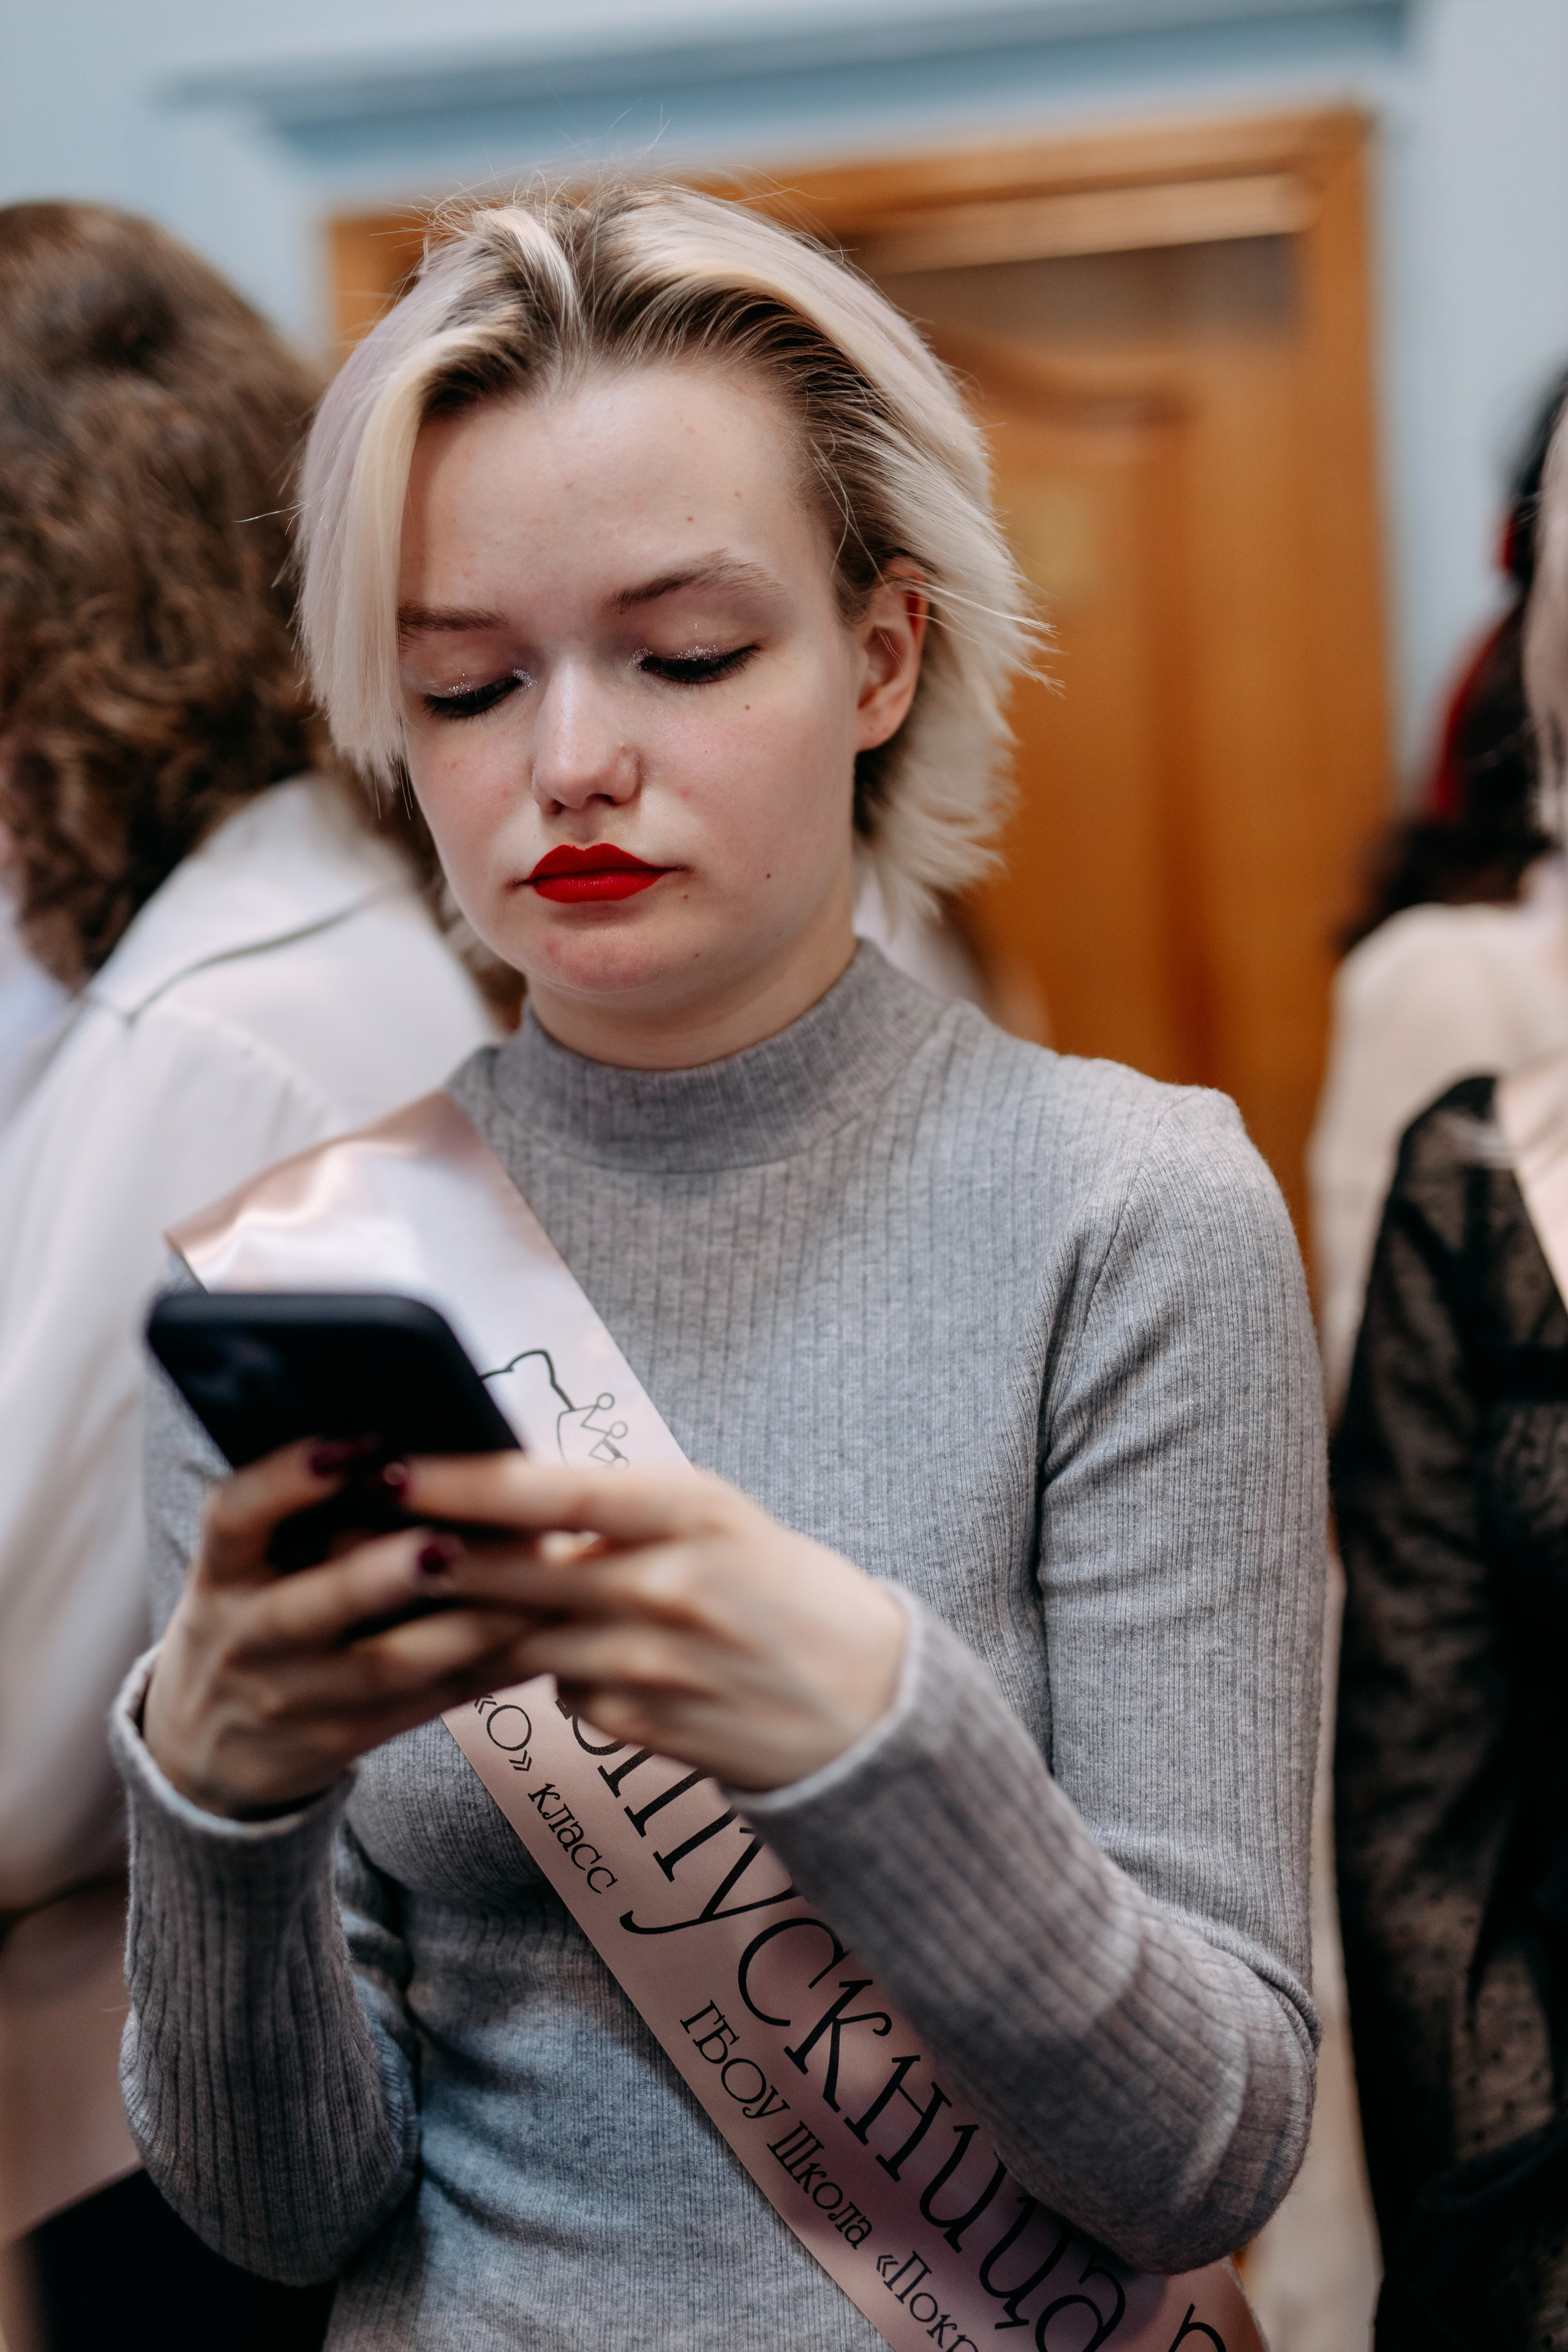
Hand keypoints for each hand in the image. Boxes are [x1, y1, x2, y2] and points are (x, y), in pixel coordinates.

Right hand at [142, 1441, 548, 1819]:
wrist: (208, 1745)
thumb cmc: (252, 1617)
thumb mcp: (245, 1567)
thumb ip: (302, 1515)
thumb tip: (405, 1442)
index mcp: (222, 1572)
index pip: (234, 1517)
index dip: (285, 1480)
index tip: (353, 1442)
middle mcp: (247, 1636)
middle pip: (308, 1607)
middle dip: (380, 1574)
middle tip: (448, 1542)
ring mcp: (292, 1696)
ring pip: (383, 1665)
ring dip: (464, 1626)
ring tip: (532, 1588)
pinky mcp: (341, 1740)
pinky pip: (423, 1705)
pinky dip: (484, 1670)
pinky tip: (541, 1638)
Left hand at [399, 1455, 906, 1792]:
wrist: (869, 1703)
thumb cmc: (782, 1588)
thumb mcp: (716, 1518)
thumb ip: (619, 1510)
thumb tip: (506, 1493)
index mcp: (689, 1509)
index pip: (549, 1489)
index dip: (458, 1481)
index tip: (389, 1466)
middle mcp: (667, 1583)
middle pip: (513, 1568)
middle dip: (425, 1552)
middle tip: (350, 1532)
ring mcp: (653, 1663)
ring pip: (521, 1638)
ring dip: (461, 1620)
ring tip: (401, 1596)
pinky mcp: (645, 1726)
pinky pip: (561, 1692)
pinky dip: (548, 1674)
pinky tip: (551, 1658)